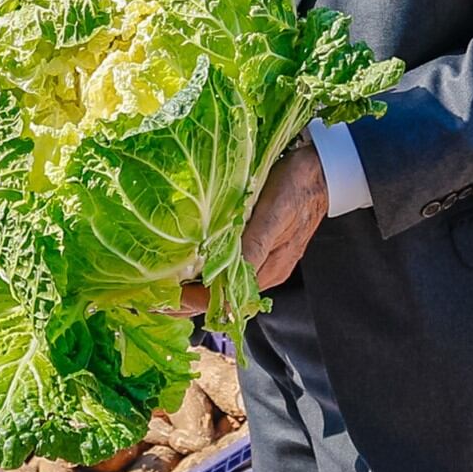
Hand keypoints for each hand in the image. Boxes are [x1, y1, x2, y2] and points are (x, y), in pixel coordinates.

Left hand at [173, 145, 327, 315]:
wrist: (320, 169)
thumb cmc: (295, 187)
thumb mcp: (272, 216)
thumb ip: (252, 251)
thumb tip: (226, 291)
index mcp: (268, 270)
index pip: (225, 301)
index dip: (192, 301)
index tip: (162, 297)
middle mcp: (264, 271)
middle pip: (220, 296)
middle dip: (186, 299)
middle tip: (151, 295)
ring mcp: (262, 259)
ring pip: (222, 282)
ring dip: (192, 286)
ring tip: (160, 284)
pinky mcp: (258, 245)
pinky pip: (227, 265)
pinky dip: (204, 269)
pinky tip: (183, 264)